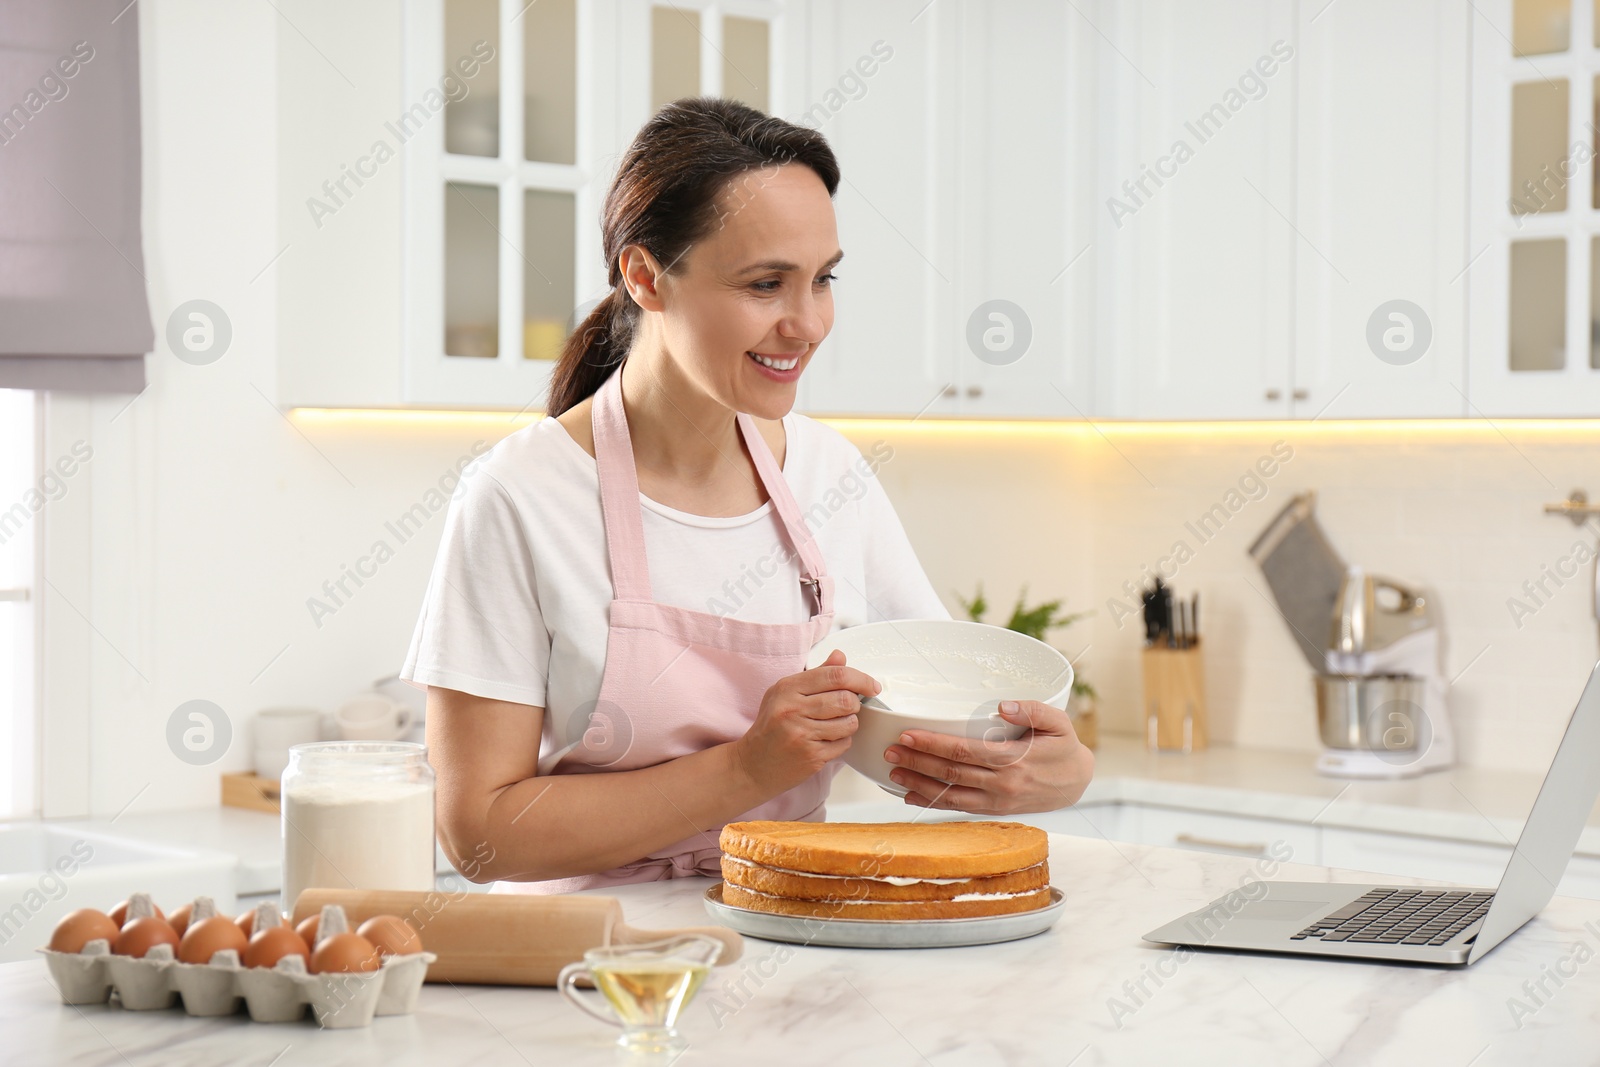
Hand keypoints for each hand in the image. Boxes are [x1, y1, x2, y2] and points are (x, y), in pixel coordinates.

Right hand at [733, 650, 879, 794]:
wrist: (753, 765)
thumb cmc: (771, 727)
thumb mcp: (785, 694)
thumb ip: (816, 675)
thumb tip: (840, 657)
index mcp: (787, 688)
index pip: (834, 675)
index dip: (860, 679)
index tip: (871, 685)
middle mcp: (793, 709)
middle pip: (845, 699)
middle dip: (855, 703)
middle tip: (849, 706)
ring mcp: (802, 734)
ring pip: (849, 723)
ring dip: (850, 723)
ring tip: (837, 723)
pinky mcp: (811, 756)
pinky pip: (843, 744)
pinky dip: (842, 741)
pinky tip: (827, 739)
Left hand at [882, 700, 1093, 815]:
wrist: (1079, 783)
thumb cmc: (1064, 746)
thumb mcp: (1060, 722)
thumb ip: (1033, 709)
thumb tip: (1002, 706)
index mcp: (1014, 759)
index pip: (964, 751)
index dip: (933, 744)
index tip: (908, 736)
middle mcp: (1002, 784)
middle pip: (951, 773)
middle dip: (917, 763)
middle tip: (890, 753)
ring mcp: (998, 800)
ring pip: (951, 795)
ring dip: (919, 785)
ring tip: (893, 774)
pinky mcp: (996, 809)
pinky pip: (959, 808)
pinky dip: (934, 803)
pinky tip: (912, 796)